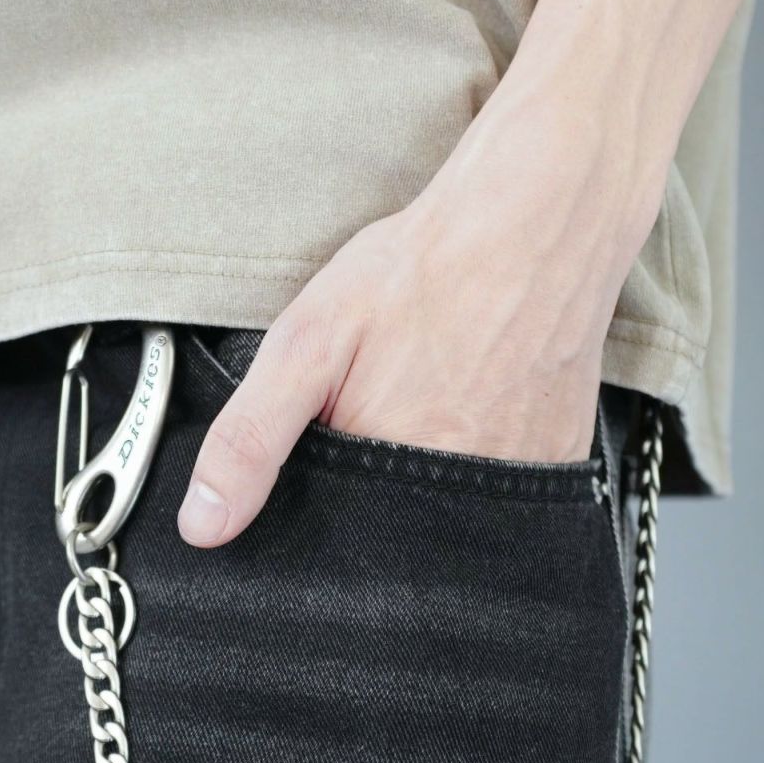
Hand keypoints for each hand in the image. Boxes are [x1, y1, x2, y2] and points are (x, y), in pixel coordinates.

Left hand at [176, 133, 637, 547]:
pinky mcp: (558, 464)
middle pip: (397, 537)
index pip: (338, 543)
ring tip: (435, 395)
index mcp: (388, 478)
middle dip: (376, 487)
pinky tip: (478, 402)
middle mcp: (458, 498)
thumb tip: (205, 524)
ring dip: (431, 476)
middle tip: (392, 398)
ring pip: (450, 518)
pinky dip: (484, 460)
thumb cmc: (423, 273)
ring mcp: (518, 484)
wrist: (537, 219)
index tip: (337, 441)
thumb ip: (250, 440)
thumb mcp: (305, 345)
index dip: (324, 506)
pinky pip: (505, 493)